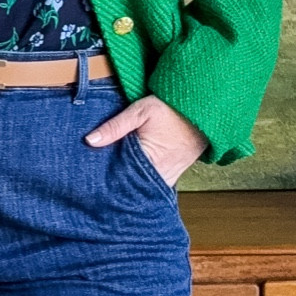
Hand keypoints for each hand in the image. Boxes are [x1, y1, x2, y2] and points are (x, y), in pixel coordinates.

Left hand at [86, 95, 208, 185]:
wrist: (205, 109)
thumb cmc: (172, 108)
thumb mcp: (141, 111)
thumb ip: (115, 126)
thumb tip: (90, 140)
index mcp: (151, 163)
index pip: (121, 180)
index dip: (105, 181)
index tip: (90, 180)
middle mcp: (161, 176)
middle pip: (131, 188)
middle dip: (115, 185)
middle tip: (96, 182)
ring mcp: (169, 177)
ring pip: (143, 187)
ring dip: (128, 183)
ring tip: (109, 180)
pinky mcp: (173, 175)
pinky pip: (153, 183)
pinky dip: (141, 181)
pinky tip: (128, 176)